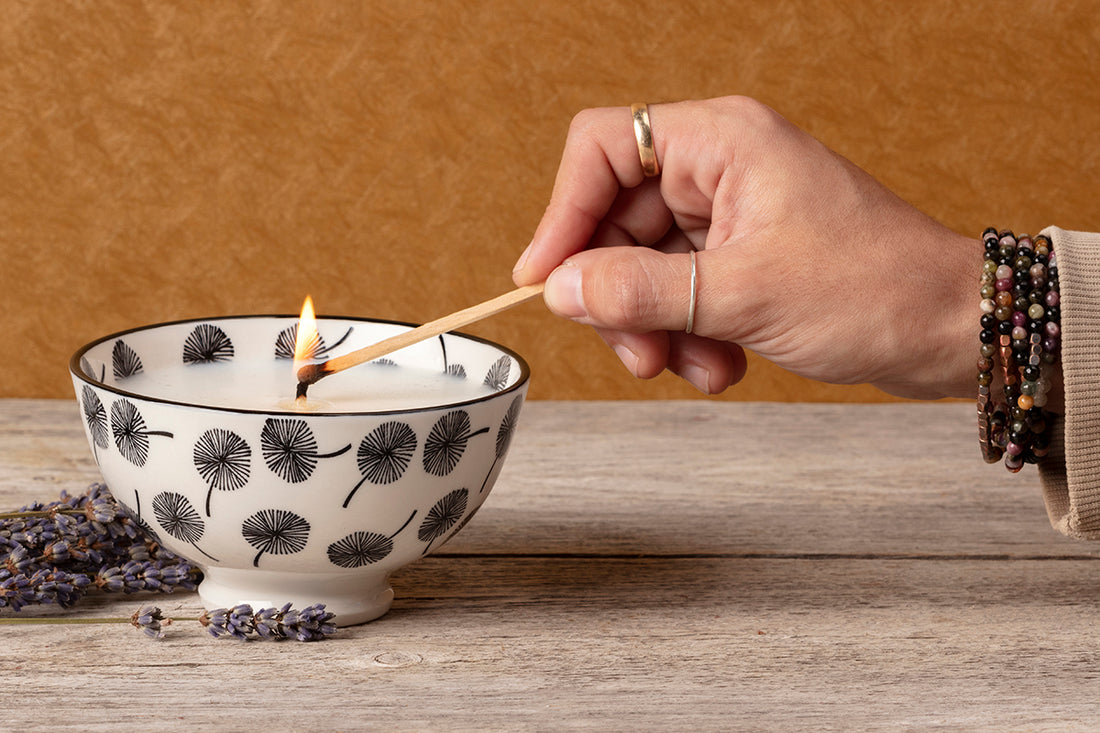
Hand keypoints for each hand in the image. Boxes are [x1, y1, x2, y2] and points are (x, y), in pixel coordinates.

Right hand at [512, 96, 979, 399]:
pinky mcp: (739, 257)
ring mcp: (728, 214)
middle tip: (636, 353)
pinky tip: (720, 365)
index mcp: (720, 140)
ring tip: (695, 366)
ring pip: (643, 267)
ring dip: (656, 328)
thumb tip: (561, 289)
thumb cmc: (875, 288)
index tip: (544, 281)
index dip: (562, 213)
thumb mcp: (743, 293)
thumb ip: (641, 290)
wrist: (947, 329)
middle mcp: (717, 167)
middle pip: (614, 220)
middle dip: (619, 296)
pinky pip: (677, 292)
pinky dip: (686, 335)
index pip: (602, 148)